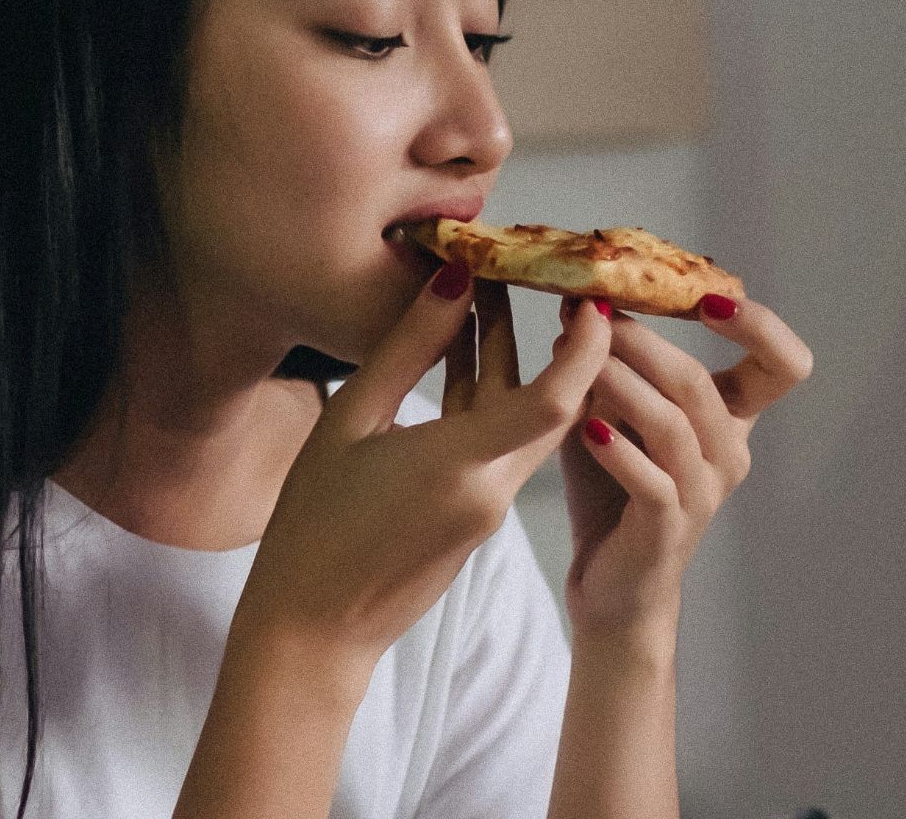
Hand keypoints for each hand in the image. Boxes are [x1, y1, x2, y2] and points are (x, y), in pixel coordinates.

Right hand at [232, 264, 613, 669]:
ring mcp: (487, 511)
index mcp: (461, 467)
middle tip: (540, 277)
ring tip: (483, 299)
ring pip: (523, 425)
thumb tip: (453, 283)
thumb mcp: (348, 423)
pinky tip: (458, 359)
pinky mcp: (475, 521)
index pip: (555, 400)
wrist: (313, 627)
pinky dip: (489, 399)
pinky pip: (497, 448)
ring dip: (514, 364)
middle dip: (556, 341)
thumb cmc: (314, 527)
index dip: (587, 346)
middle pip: (552, 408)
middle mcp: (490, 491)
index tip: (592, 296)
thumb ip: (406, 352)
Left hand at [553, 292, 813, 640]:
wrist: (613, 583)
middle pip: (704, 384)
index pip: (783, 364)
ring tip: (583, 362)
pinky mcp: (669, 529)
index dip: (760, 325)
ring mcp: (703, 493)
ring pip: (676, 426)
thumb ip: (605, 366)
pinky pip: (653, 482)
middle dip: (648, 343)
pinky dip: (619, 451)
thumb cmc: (615, 490)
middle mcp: (729, 453)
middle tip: (596, 317)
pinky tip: (587, 428)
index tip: (707, 297)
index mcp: (730, 419)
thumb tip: (579, 306)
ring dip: (625, 385)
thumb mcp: (614, 414)